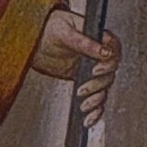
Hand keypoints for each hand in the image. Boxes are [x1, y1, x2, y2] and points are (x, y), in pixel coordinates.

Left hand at [37, 11, 120, 127]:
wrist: (33, 39)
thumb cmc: (50, 27)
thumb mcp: (65, 30)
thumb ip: (85, 42)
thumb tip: (105, 51)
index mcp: (98, 37)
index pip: (114, 50)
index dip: (109, 62)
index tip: (96, 69)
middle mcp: (98, 54)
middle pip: (109, 73)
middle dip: (97, 85)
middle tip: (83, 89)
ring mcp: (92, 69)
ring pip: (103, 88)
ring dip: (97, 100)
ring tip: (84, 106)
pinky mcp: (84, 81)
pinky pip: (95, 97)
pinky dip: (94, 110)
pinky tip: (89, 119)